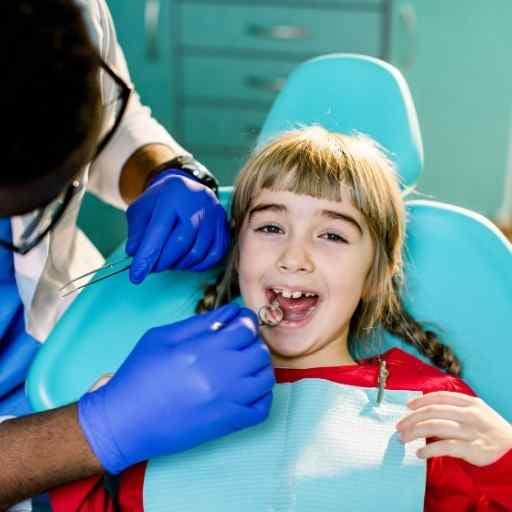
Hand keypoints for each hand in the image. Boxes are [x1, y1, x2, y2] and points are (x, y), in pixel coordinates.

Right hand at [77, 304, 274, 473]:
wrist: (125, 422)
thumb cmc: (138, 375)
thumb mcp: (161, 337)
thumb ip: (198, 323)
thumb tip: (229, 313)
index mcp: (202, 350)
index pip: (246, 328)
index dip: (246, 321)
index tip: (240, 322)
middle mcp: (221, 375)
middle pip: (259, 351)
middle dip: (253, 342)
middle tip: (240, 342)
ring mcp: (227, 401)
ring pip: (266, 378)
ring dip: (259, 367)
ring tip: (244, 365)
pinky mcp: (227, 423)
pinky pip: (262, 409)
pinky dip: (262, 396)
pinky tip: (247, 389)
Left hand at [126, 169, 228, 282]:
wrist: (187, 189)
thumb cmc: (161, 201)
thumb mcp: (141, 209)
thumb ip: (137, 231)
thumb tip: (135, 253)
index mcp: (173, 194)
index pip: (159, 230)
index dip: (147, 255)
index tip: (136, 276)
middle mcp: (197, 203)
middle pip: (181, 243)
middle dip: (163, 261)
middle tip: (153, 268)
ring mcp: (214, 215)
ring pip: (197, 252)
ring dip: (179, 264)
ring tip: (168, 262)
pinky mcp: (224, 226)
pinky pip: (214, 255)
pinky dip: (198, 265)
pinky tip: (186, 262)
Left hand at [396, 391, 511, 465]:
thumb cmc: (491, 431)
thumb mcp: (478, 412)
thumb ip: (456, 408)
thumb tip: (426, 410)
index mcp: (470, 402)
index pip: (439, 397)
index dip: (421, 400)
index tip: (408, 406)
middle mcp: (470, 414)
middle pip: (432, 412)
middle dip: (412, 418)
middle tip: (400, 426)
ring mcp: (472, 432)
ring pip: (435, 427)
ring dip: (415, 432)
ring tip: (404, 438)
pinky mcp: (473, 450)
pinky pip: (445, 447)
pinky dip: (429, 450)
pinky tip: (419, 452)